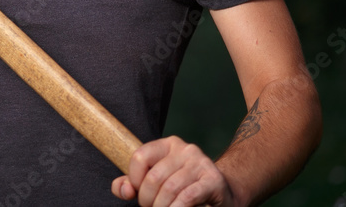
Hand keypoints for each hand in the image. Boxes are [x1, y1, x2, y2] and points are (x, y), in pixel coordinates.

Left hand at [112, 136, 237, 206]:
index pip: (139, 157)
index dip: (134, 180)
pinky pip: (187, 197)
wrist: (221, 195)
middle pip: (153, 177)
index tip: (139, 193)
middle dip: (148, 200)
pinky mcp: (213, 180)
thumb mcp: (155, 183)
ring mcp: (200, 163)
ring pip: (169, 189)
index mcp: (167, 145)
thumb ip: (133, 184)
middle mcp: (185, 149)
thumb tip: (124, 189)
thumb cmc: (182, 189)